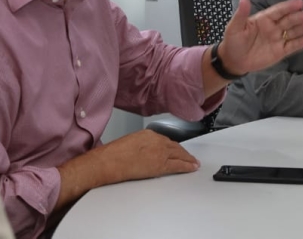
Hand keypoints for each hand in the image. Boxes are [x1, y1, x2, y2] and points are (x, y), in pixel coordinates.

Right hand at [55, 129, 199, 209]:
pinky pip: (178, 165)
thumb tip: (146, 153)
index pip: (165, 140)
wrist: (108, 161)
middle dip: (183, 153)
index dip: (173, 147)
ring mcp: (160, 152)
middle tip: (190, 157)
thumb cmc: (113, 155)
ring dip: (188, 159)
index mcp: (148, 134)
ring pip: (179, 155)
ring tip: (193, 163)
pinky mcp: (161, 164)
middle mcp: (157, 140)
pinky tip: (192, 168)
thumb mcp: (130, 142)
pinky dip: (187, 166)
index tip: (177, 150)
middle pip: (175, 147)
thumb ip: (142, 145)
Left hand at [218, 0, 302, 74]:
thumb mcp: (234, 27)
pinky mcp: (279, 52)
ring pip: (293, 32)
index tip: (300, 2)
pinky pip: (291, 47)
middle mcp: (273, 27)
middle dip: (300, 17)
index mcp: (263, 19)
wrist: (232, 61)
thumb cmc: (233, 42)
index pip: (278, 11)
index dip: (289, 6)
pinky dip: (300, 43)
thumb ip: (241, 14)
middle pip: (289, 21)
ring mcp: (277, 39)